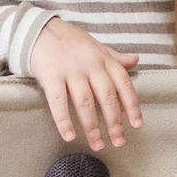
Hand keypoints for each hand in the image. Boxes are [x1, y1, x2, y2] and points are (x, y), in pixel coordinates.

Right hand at [30, 18, 142, 149]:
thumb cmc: (71, 42)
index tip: (137, 125)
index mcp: (104, 60)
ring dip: (92, 127)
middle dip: (114, 122)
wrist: (40, 30)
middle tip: (119, 142)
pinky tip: (69, 136)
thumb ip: (115, 57)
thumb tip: (136, 61)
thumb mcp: (96, 46)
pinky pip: (58, 102)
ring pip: (85, 102)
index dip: (132, 106)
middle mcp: (90, 65)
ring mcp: (70, 71)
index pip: (123, 84)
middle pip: (106, 97)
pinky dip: (64, 120)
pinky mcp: (51, 76)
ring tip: (98, 145)